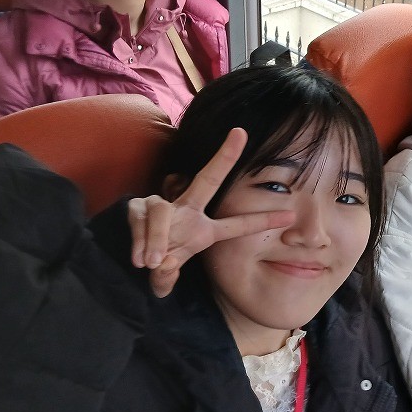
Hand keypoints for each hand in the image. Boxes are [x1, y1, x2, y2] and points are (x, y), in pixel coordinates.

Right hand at [127, 128, 294, 296]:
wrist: (121, 259)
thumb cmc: (154, 263)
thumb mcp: (165, 275)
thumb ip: (166, 277)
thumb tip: (163, 267)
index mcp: (203, 229)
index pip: (236, 224)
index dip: (262, 221)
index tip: (291, 215)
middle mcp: (186, 210)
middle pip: (208, 179)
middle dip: (225, 156)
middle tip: (241, 134)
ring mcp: (161, 205)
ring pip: (162, 212)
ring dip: (157, 239)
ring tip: (151, 261)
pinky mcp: (136, 207)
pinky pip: (141, 219)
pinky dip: (140, 240)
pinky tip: (138, 257)